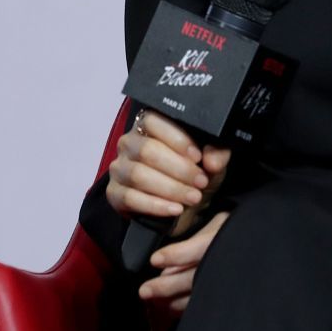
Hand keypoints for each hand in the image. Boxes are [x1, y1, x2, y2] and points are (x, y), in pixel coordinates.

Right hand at [105, 109, 231, 238]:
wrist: (182, 207)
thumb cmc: (192, 176)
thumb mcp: (211, 163)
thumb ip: (217, 155)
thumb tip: (212, 160)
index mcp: (148, 127)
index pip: (153, 121)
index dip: (176, 138)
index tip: (197, 156)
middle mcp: (129, 143)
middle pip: (147, 150)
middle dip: (178, 168)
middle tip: (200, 181)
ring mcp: (119, 168)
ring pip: (138, 174)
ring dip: (170, 188)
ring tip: (192, 197)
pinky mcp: (114, 194)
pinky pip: (130, 198)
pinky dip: (156, 205)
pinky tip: (175, 209)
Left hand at [137, 209, 230, 311]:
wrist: (269, 243)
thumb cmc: (240, 229)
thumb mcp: (221, 223)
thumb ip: (197, 239)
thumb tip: (165, 260)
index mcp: (228, 238)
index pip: (198, 248)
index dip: (176, 255)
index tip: (154, 259)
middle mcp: (230, 262)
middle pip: (195, 277)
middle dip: (167, 286)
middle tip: (144, 290)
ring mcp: (233, 280)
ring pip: (199, 295)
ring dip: (173, 300)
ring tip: (153, 300)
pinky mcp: (233, 294)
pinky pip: (207, 304)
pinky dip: (187, 307)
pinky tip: (172, 307)